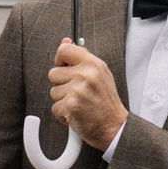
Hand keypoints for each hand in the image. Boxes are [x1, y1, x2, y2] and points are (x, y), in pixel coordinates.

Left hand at [48, 37, 126, 151]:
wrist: (114, 127)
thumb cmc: (106, 102)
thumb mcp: (100, 74)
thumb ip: (82, 57)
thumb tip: (65, 41)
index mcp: (93, 64)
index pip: (64, 50)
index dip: (60, 59)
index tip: (65, 68)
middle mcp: (85, 75)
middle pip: (53, 73)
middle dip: (62, 84)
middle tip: (77, 92)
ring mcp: (77, 90)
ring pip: (53, 91)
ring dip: (63, 100)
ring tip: (79, 103)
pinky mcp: (70, 106)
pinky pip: (54, 107)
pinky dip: (62, 114)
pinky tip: (76, 113)